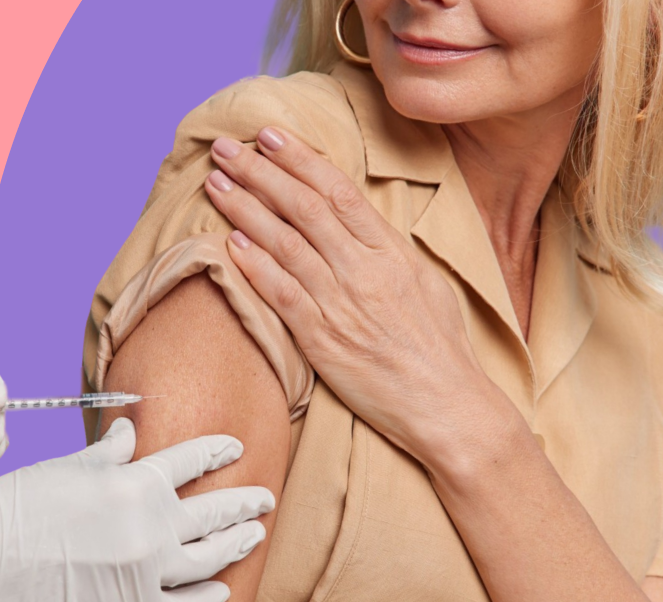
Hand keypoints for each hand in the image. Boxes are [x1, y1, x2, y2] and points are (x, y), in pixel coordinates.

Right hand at [0, 418, 274, 601]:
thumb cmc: (24, 501)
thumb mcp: (73, 464)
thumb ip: (111, 450)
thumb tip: (131, 429)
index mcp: (138, 482)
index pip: (195, 459)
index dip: (220, 451)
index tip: (237, 449)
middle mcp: (152, 525)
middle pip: (216, 511)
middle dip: (246, 503)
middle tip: (266, 499)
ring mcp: (146, 569)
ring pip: (210, 559)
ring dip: (237, 545)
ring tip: (253, 536)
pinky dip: (206, 597)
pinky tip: (221, 588)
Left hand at [203, 127, 509, 465]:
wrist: (446, 406)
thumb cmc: (440, 349)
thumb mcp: (426, 284)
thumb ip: (388, 253)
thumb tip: (360, 227)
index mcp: (393, 253)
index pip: (339, 192)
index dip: (300, 159)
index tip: (270, 136)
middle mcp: (365, 271)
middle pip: (304, 208)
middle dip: (260, 171)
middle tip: (225, 147)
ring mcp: (342, 305)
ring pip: (285, 244)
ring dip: (245, 209)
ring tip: (215, 183)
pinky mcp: (323, 341)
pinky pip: (282, 295)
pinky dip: (255, 265)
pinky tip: (230, 242)